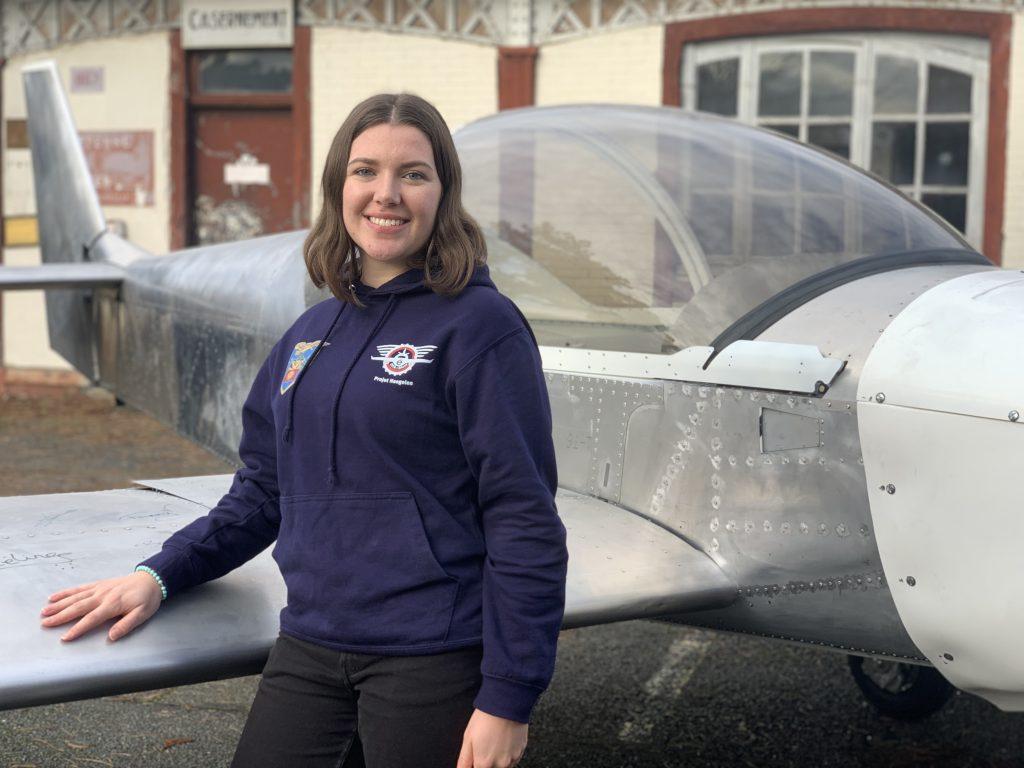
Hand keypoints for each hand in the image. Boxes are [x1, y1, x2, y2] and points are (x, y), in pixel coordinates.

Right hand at [39, 572, 162, 641]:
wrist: (151, 579)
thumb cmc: (147, 599)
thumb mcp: (142, 614)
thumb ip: (126, 625)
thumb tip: (111, 637)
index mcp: (113, 605)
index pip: (92, 619)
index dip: (78, 629)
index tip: (65, 637)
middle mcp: (102, 596)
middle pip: (78, 607)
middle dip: (61, 616)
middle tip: (45, 624)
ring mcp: (99, 589)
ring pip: (75, 597)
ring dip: (59, 605)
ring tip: (44, 612)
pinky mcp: (98, 584)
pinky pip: (79, 588)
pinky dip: (66, 593)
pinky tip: (54, 597)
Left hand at [456, 709, 527, 767]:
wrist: (506, 704)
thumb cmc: (485, 718)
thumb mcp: (468, 737)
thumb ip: (464, 760)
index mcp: (483, 763)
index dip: (476, 764)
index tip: (477, 756)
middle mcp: (499, 765)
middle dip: (487, 761)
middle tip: (485, 746)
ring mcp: (512, 759)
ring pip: (502, 766)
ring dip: (497, 759)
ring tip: (495, 741)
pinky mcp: (521, 752)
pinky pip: (513, 759)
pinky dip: (507, 754)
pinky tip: (504, 741)